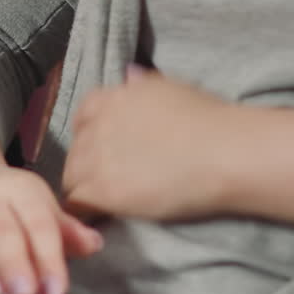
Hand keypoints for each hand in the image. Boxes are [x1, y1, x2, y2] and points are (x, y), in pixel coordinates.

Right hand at [0, 161, 102, 293]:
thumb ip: (62, 230)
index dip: (49, 255)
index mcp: (20, 189)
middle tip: (23, 293)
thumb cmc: (6, 200)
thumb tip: (96, 244)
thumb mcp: (35, 206)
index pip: (38, 222)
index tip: (56, 290)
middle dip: (13, 261)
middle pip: (1, 228)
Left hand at [62, 70, 238, 221]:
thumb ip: (142, 85)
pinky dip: (84, 211)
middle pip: (76, 147)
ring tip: (105, 200)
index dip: (92, 132)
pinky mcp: (103, 190)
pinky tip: (99, 217)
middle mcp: (99, 123)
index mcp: (114, 96)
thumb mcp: (170, 88)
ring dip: (84, 186)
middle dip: (86, 161)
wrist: (221, 152)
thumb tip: (129, 76)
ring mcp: (97, 156)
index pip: (84, 114)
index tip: (104, 146)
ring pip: (71, 175)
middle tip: (107, 177)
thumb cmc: (207, 119)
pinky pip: (77, 202)